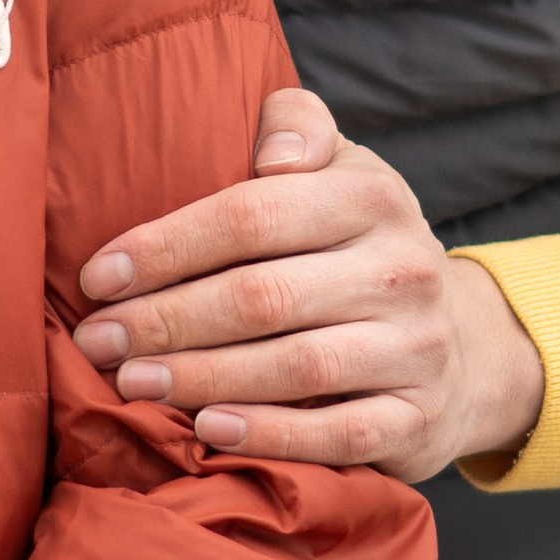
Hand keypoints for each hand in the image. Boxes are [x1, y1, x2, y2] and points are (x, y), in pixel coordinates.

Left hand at [72, 85, 545, 480]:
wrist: (464, 348)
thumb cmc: (358, 246)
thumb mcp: (340, 168)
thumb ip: (296, 125)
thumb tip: (270, 152)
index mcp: (372, 197)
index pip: (252, 215)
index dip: (167, 246)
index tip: (97, 277)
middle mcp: (402, 270)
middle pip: (263, 296)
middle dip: (166, 320)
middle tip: (96, 341)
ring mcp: (416, 348)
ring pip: (297, 366)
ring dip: (202, 377)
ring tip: (132, 382)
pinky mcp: (418, 419)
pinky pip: (338, 434)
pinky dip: (270, 435)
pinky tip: (208, 429)